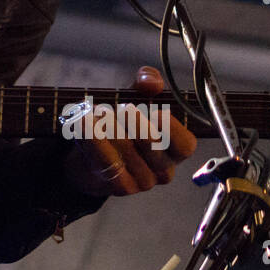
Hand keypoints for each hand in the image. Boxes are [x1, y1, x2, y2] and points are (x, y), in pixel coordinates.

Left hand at [62, 65, 197, 196]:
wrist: (89, 156)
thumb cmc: (121, 124)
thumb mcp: (136, 98)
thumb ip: (147, 84)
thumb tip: (152, 82)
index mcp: (175, 150)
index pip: (185, 145)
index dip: (172, 128)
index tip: (156, 111)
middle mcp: (163, 170)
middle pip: (153, 145)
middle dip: (134, 121)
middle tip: (120, 107)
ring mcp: (143, 181)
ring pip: (127, 150)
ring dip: (109, 125)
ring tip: (98, 111)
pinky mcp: (120, 186)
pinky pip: (107, 160)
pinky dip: (93, 138)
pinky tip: (85, 122)